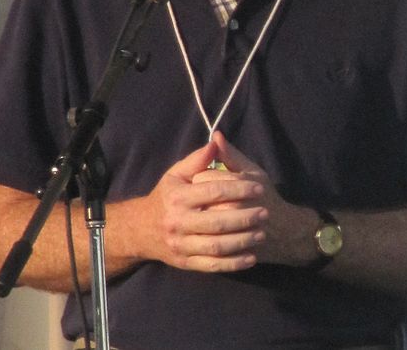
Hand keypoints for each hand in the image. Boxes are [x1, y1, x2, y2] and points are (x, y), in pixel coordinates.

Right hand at [137, 138, 267, 271]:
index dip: (238, 189)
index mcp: (178, 197)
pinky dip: (233, 264)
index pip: (213, 191)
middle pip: (216, 222)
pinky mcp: (185, 263)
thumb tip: (217, 142)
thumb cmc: (166, 196)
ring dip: (242, 242)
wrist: (141, 229)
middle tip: (265, 213)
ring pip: (215, 246)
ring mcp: (181, 245)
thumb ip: (197, 159)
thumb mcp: (176, 174)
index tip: (259, 188)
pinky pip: (211, 265)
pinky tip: (250, 258)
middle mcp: (178, 222)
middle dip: (244, 218)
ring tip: (261, 234)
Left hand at [192, 132, 320, 266]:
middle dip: (199, 198)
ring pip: (201, 222)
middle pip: (198, 200)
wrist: (285, 232)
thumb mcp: (252, 171)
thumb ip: (231, 155)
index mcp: (236, 186)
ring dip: (201, 218)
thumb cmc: (267, 196)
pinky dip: (206, 238)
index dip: (202, 176)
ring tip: (209, 213)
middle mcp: (232, 208)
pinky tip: (210, 234)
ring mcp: (229, 232)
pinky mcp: (229, 251)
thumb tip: (215, 135)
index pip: (202, 177)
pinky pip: (209, 245)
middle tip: (206, 198)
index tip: (207, 178)